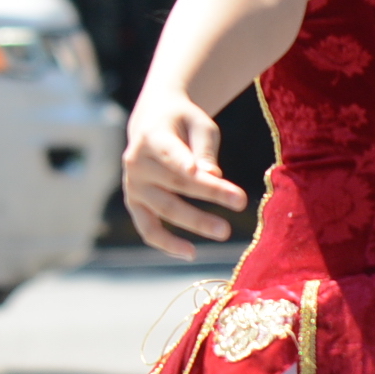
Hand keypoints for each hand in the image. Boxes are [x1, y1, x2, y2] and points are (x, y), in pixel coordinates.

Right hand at [122, 95, 249, 260]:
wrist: (152, 121)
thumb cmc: (183, 122)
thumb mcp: (199, 124)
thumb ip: (205, 149)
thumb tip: (212, 174)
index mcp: (151, 137)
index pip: (173, 154)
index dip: (188, 164)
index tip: (211, 174)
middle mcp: (136, 163)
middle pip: (176, 183)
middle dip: (210, 193)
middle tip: (241, 201)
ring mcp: (133, 186)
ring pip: (164, 209)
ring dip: (195, 221)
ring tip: (225, 231)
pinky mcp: (135, 203)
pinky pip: (148, 228)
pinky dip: (167, 243)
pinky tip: (191, 253)